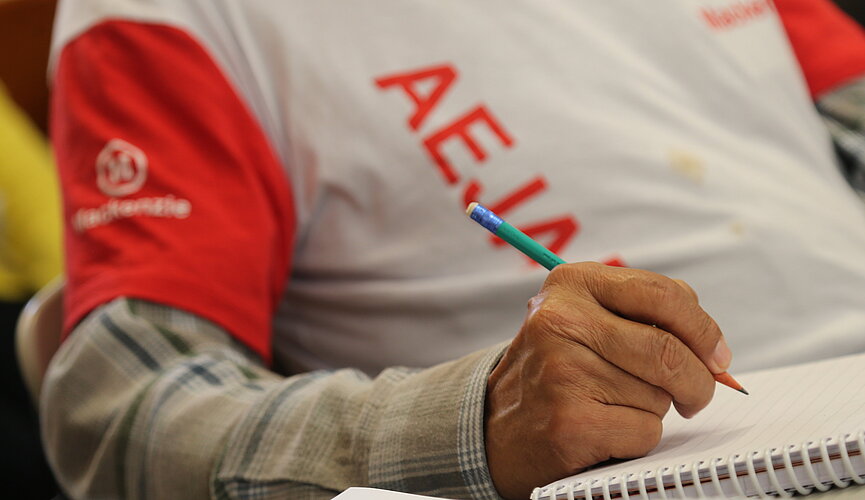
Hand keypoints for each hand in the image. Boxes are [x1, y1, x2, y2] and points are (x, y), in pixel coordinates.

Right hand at [484, 262, 730, 499]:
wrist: (499, 426)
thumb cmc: (562, 369)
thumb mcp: (588, 320)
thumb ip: (648, 316)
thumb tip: (717, 355)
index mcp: (572, 283)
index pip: (664, 295)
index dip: (704, 330)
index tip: (718, 357)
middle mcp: (561, 319)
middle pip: (668, 350)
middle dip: (698, 381)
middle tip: (695, 396)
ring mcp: (561, 370)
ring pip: (658, 394)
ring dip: (654, 408)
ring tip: (614, 404)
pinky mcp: (569, 421)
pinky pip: (645, 430)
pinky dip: (637, 437)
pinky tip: (604, 429)